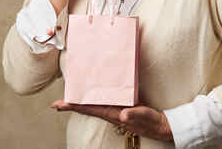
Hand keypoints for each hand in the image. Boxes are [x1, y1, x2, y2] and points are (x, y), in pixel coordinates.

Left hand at [50, 99, 173, 142]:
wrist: (164, 127)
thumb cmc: (154, 123)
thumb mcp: (146, 116)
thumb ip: (135, 115)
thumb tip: (122, 115)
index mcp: (114, 114)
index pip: (90, 109)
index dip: (74, 106)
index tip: (58, 105)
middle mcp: (112, 113)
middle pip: (88, 108)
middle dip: (73, 105)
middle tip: (57, 102)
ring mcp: (117, 111)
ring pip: (95, 105)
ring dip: (83, 102)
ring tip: (71, 97)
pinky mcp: (123, 107)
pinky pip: (105, 102)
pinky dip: (96, 98)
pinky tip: (94, 94)